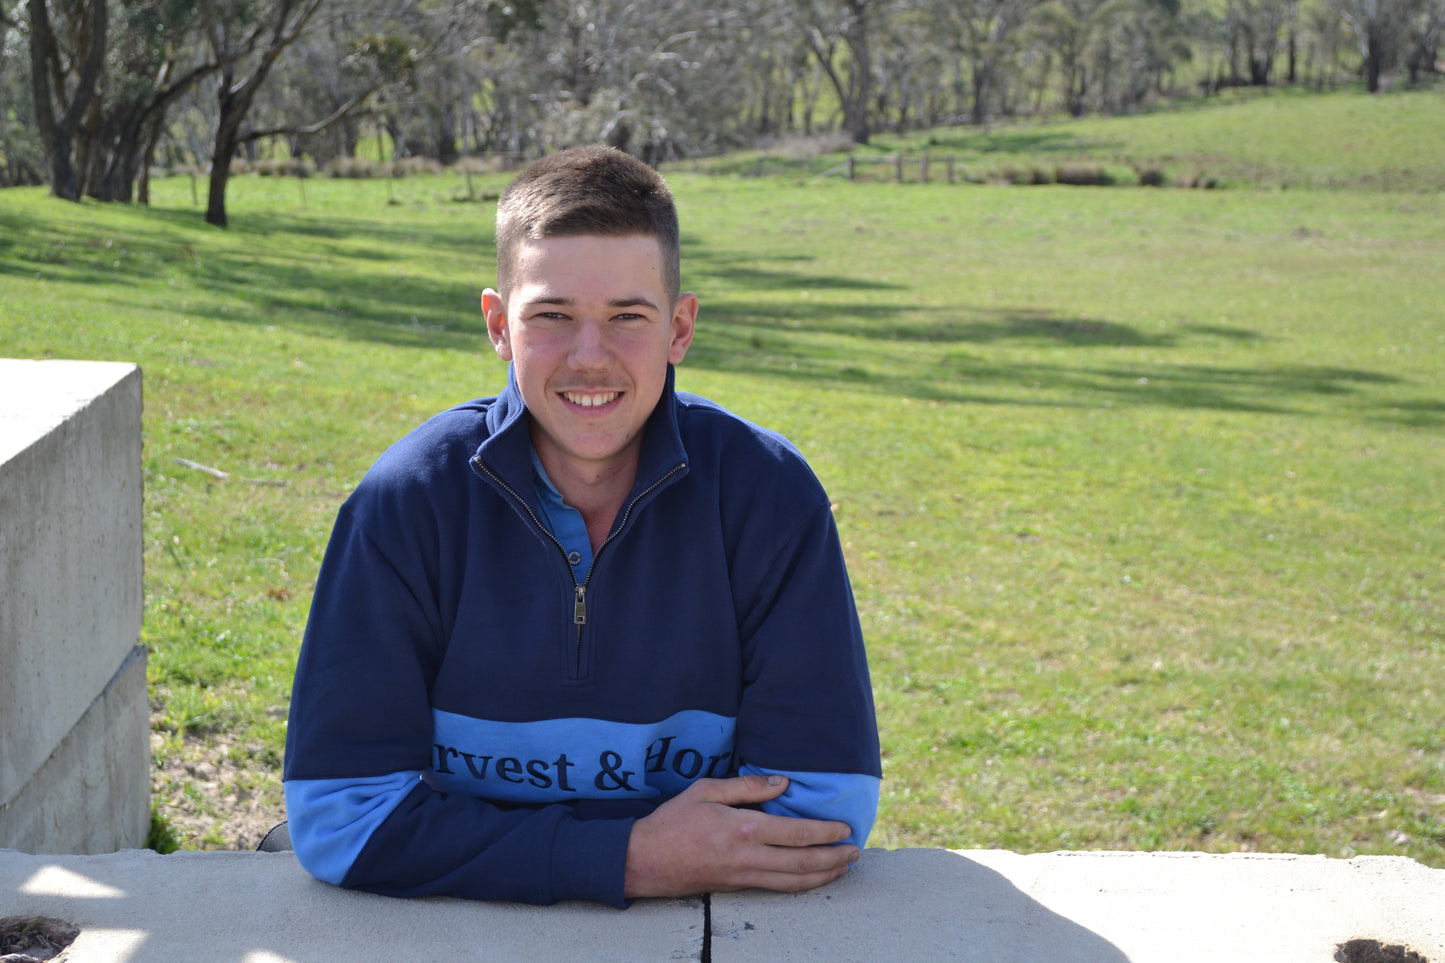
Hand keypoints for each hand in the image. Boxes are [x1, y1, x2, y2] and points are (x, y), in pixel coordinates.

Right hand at [622, 773, 859, 898]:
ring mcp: (743, 877)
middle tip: (856, 852)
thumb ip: (747, 786)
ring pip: (793, 882)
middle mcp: (748, 857)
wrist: (644, 861)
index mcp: (744, 829)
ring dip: (823, 876)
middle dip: (834, 859)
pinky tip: (812, 879)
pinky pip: (777, 889)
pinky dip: (801, 885)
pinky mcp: (737, 888)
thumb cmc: (673, 821)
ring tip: (843, 869)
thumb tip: (783, 783)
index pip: (796, 833)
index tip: (845, 829)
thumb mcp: (706, 790)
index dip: (825, 832)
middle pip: (802, 863)